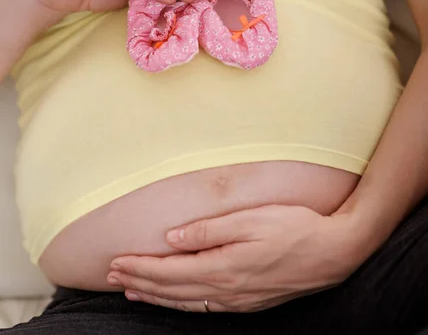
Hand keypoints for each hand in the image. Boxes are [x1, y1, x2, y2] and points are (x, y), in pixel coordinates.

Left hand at [108, 205, 364, 312]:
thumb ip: (209, 230)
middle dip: (140, 281)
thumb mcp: (251, 219)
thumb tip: (172, 237)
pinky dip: (181, 304)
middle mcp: (227, 290)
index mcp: (224, 267)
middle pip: (172, 290)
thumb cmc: (294, 228)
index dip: (141, 267)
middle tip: (113, 275)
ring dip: (156, 296)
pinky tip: (175, 299)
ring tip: (133, 289)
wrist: (334, 252)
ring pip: (185, 303)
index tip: (117, 260)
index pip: (170, 271)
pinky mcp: (249, 302)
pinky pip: (205, 308)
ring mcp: (239, 300)